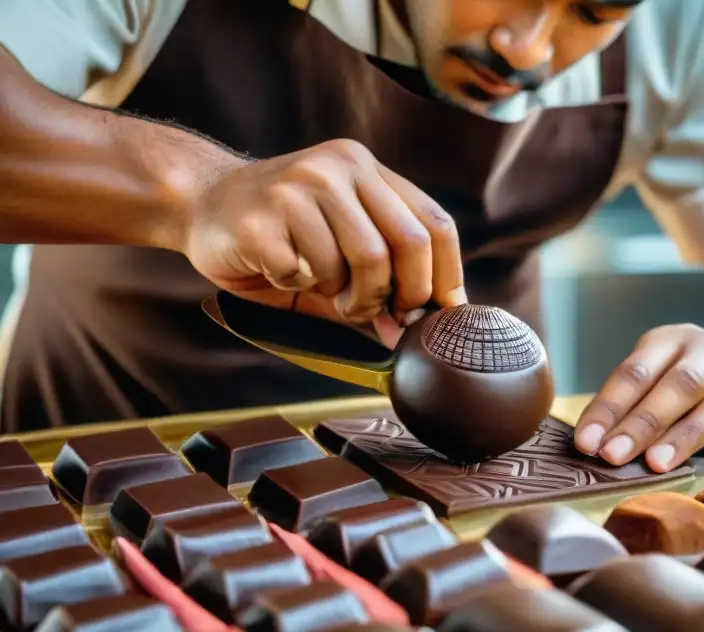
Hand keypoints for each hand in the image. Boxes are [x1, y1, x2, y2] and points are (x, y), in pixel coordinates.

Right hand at [182, 139, 466, 341]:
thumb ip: (380, 279)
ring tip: (325, 292)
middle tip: (377, 313)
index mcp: (366, 169)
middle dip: (402, 296)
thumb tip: (416, 331)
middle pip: (408, 244)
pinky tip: (279, 271)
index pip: (434, 222)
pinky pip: (306, 273)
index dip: (446, 275)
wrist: (198, 203)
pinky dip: (297, 287)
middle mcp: (339, 168)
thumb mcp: (337, 247)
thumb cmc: (279, 234)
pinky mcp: (262, 217)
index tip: (441, 314)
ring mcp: (300, 187)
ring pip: (363, 261)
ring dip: (349, 297)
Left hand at [573, 325, 703, 472]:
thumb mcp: (659, 374)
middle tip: (614, 457)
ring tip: (659, 465)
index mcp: (677, 339)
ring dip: (690, 435)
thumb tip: (590, 443)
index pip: (638, 371)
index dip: (609, 407)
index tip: (586, 442)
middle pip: (681, 384)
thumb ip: (629, 403)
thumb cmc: (692, 379)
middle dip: (644, 423)